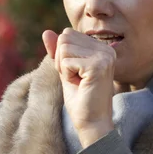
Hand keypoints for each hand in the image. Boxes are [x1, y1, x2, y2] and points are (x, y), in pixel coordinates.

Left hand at [42, 28, 114, 145]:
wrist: (92, 123)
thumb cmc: (80, 99)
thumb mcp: (65, 70)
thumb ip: (57, 50)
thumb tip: (46, 31)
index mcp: (102, 48)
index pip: (67, 34)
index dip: (62, 55)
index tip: (75, 74)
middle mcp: (106, 49)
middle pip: (65, 38)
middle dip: (62, 60)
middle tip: (75, 79)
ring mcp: (104, 56)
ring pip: (64, 48)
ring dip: (64, 68)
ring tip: (78, 82)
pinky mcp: (98, 65)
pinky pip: (66, 61)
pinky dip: (67, 75)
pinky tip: (80, 85)